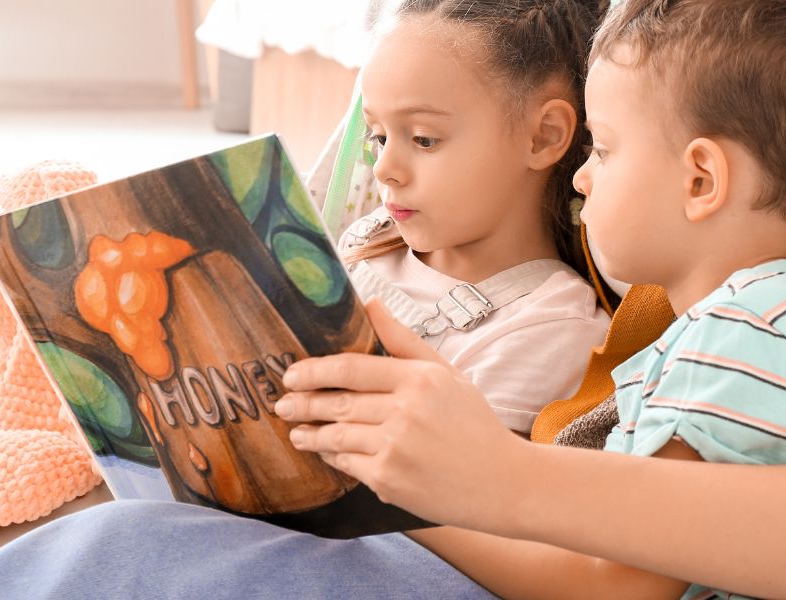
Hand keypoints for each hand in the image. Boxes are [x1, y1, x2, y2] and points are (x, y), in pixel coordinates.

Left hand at [273, 300, 528, 529]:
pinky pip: (348, 464)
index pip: (352, 368)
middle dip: (303, 403)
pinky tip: (327, 453)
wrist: (503, 483)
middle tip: (282, 403)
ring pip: (336, 435)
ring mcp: (395, 447)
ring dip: (311, 434)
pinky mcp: (390, 479)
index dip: (315, 370)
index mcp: (420, 379)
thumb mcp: (446, 374)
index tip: (292, 373)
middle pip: (337, 402)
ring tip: (297, 433)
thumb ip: (404, 340)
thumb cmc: (473, 424)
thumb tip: (369, 302)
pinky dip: (334, 458)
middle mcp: (406, 411)